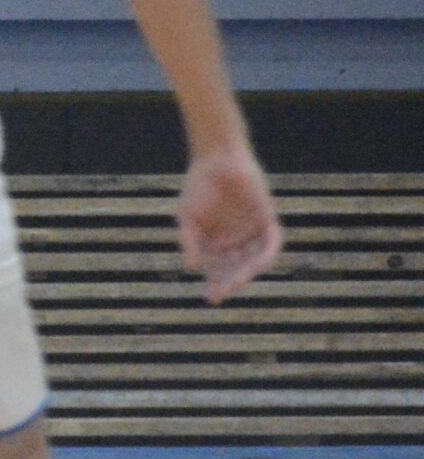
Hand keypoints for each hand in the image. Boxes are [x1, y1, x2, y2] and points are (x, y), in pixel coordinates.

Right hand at [177, 147, 282, 303]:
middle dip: (228, 282)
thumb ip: (190, 242)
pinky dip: (265, 255)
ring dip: (245, 272)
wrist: (217, 160)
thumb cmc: (198, 187)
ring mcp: (251, 231)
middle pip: (235, 268)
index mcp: (215, 243)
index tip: (212, 297)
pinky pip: (270, 244)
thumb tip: (191, 268)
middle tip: (222, 293)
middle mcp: (235, 240)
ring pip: (252, 260)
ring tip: (236, 282)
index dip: (216, 284)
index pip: (218, 270)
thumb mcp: (188, 218)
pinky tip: (258, 264)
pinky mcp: (266, 220)